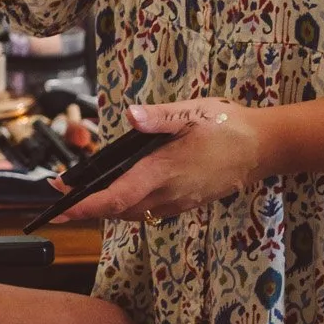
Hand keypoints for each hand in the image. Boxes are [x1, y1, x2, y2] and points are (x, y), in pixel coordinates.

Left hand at [52, 99, 262, 223]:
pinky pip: (150, 209)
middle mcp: (169, 193)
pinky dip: (127, 203)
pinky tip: (119, 187)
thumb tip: (131, 115)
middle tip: (59, 192)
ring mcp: (179, 201)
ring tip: (80, 191)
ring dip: (107, 206)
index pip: (117, 197)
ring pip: (134, 212)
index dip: (87, 206)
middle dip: (87, 205)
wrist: (264, 147)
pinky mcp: (187, 202)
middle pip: (119, 209)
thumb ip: (159, 117)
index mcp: (163, 171)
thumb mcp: (192, 112)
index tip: (61, 207)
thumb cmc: (226, 126)